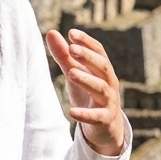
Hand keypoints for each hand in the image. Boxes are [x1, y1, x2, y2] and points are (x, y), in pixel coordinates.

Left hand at [46, 28, 125, 155]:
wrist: (106, 127)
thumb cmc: (89, 94)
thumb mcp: (76, 73)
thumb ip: (64, 55)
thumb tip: (51, 32)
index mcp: (103, 69)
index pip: (99, 51)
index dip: (86, 41)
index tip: (71, 33)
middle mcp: (109, 82)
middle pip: (102, 66)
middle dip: (88, 57)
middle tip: (71, 49)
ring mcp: (109, 101)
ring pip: (101, 88)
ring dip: (86, 80)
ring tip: (70, 73)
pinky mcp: (105, 120)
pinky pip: (96, 116)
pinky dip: (85, 114)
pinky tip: (72, 112)